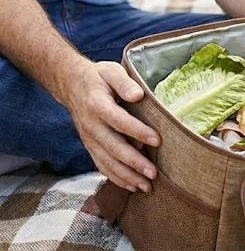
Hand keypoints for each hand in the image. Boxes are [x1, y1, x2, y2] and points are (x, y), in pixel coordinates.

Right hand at [65, 61, 159, 192]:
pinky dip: (116, 178)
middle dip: (134, 163)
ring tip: (147, 186)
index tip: (157, 140)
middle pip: (113, 148)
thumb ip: (124, 82)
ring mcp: (89, 139)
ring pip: (107, 162)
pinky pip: (102, 166)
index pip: (119, 121)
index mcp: (97, 105)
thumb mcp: (111, 71)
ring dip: (127, 176)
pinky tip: (132, 186)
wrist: (72, 85)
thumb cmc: (98, 78)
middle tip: (154, 174)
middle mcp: (91, 126)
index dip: (137, 132)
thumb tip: (137, 95)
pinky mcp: (90, 147)